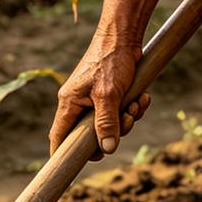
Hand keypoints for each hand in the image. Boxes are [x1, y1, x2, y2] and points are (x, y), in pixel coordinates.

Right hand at [49, 29, 149, 158]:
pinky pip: (120, 111)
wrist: (125, 35)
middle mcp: (79, 102)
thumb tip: (107, 149)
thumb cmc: (111, 59)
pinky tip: (142, 97)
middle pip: (90, 134)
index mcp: (69, 103)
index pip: (59, 137)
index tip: (75, 166)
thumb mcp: (109, 94)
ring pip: (109, 123)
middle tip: (128, 119)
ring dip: (127, 118)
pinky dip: (132, 107)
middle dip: (114, 131)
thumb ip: (106, 123)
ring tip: (137, 104)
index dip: (64, 154)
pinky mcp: (110, 93)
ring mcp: (95, 98)